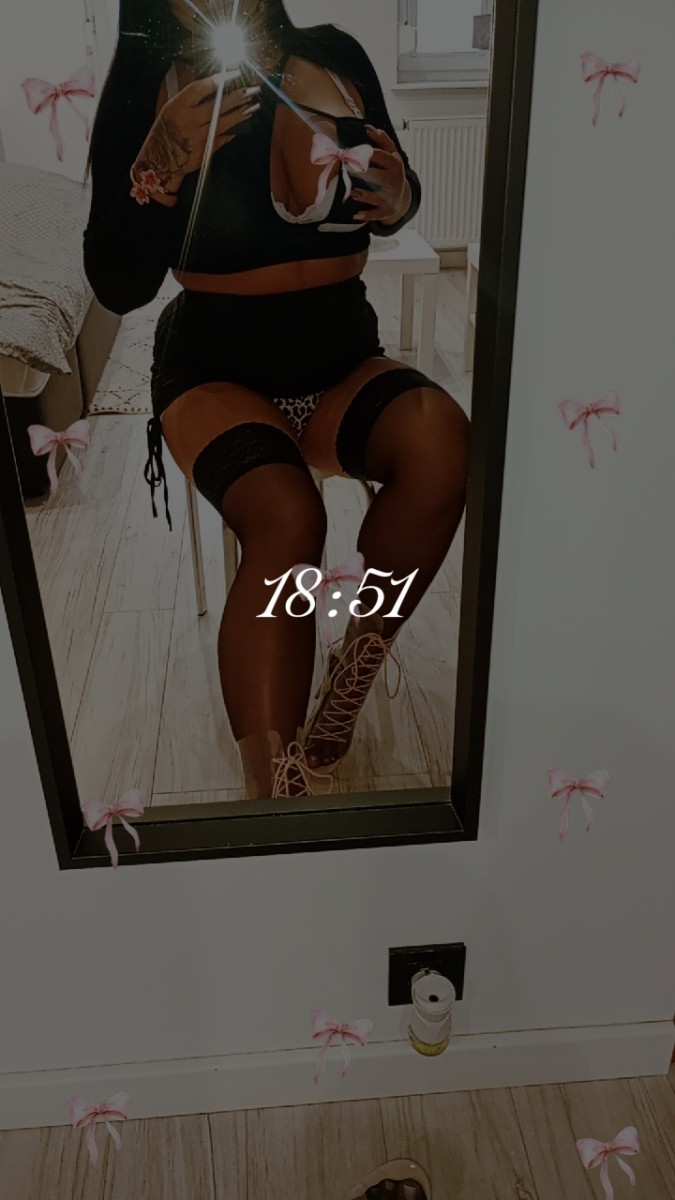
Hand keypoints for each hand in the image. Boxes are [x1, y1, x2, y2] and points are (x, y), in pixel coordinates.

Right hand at [134, 72, 260, 196]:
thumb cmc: (167, 128)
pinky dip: (232, 130)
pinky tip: (243, 123)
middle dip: (237, 97)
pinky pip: (222, 138)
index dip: (219, 80)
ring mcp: (198, 137)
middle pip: (217, 106)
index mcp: (178, 106)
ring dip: (240, 114)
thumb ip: (190, 96)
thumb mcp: (170, 106)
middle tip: (252, 90)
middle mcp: (189, 121)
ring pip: (224, 123)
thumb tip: (213, 83)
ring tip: (253, 107)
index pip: (201, 88)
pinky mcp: (205, 151)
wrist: (161, 159)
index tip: (234, 74)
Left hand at [351, 125, 411, 225]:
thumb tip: (368, 128)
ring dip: (364, 195)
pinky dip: (366, 215)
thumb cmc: (392, 171)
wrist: (402, 197)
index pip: (380, 156)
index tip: (349, 150)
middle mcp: (393, 181)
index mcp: (394, 164)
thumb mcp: (392, 153)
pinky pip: (376, 214)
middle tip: (347, 169)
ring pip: (376, 197)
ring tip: (353, 192)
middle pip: (377, 177)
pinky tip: (355, 215)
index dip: (365, 153)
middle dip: (362, 174)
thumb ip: (382, 140)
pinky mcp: (386, 210)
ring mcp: (390, 197)